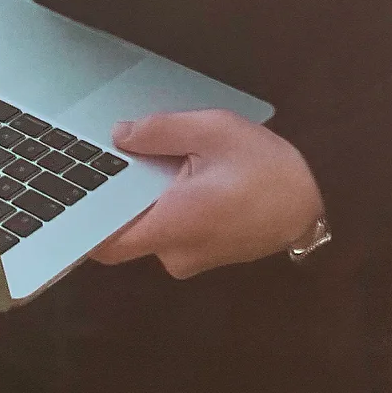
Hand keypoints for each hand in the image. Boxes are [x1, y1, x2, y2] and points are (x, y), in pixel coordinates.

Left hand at [87, 108, 324, 279]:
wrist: (315, 204)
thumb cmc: (267, 168)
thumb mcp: (215, 132)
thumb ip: (161, 131)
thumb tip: (119, 135)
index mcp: (173, 224)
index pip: (106, 242)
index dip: (85, 221)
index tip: (76, 193)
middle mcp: (175, 252)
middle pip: (127, 229)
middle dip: (126, 194)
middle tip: (131, 154)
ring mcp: (190, 260)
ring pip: (151, 228)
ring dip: (152, 199)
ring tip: (168, 161)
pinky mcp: (204, 257)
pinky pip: (172, 232)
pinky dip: (171, 208)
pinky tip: (187, 178)